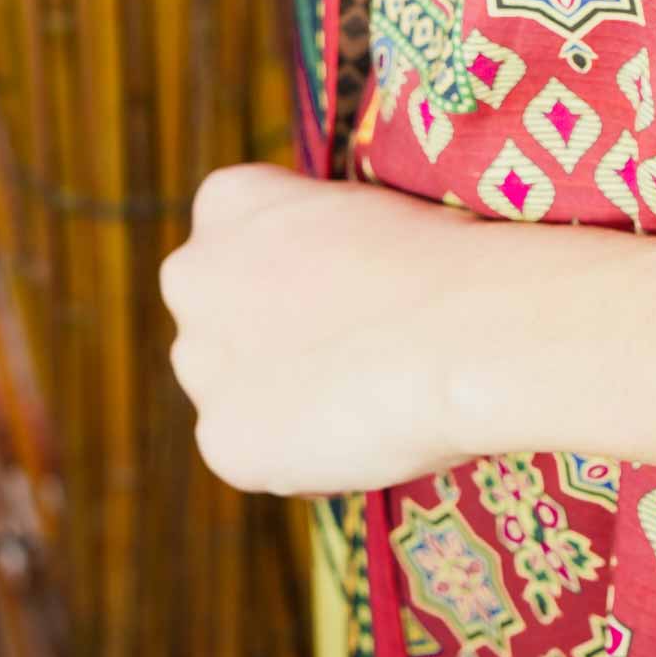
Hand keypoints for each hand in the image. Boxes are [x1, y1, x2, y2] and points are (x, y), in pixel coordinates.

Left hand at [159, 164, 492, 496]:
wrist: (464, 327)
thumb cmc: (438, 256)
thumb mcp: (362, 211)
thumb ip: (315, 244)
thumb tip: (321, 290)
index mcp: (227, 200)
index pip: (239, 236)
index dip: (296, 266)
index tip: (346, 282)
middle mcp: (191, 276)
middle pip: (222, 315)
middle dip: (270, 334)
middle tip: (350, 346)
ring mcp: (200, 363)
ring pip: (236, 388)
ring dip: (281, 397)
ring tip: (367, 393)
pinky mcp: (222, 441)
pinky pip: (258, 454)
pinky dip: (301, 455)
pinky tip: (361, 433)